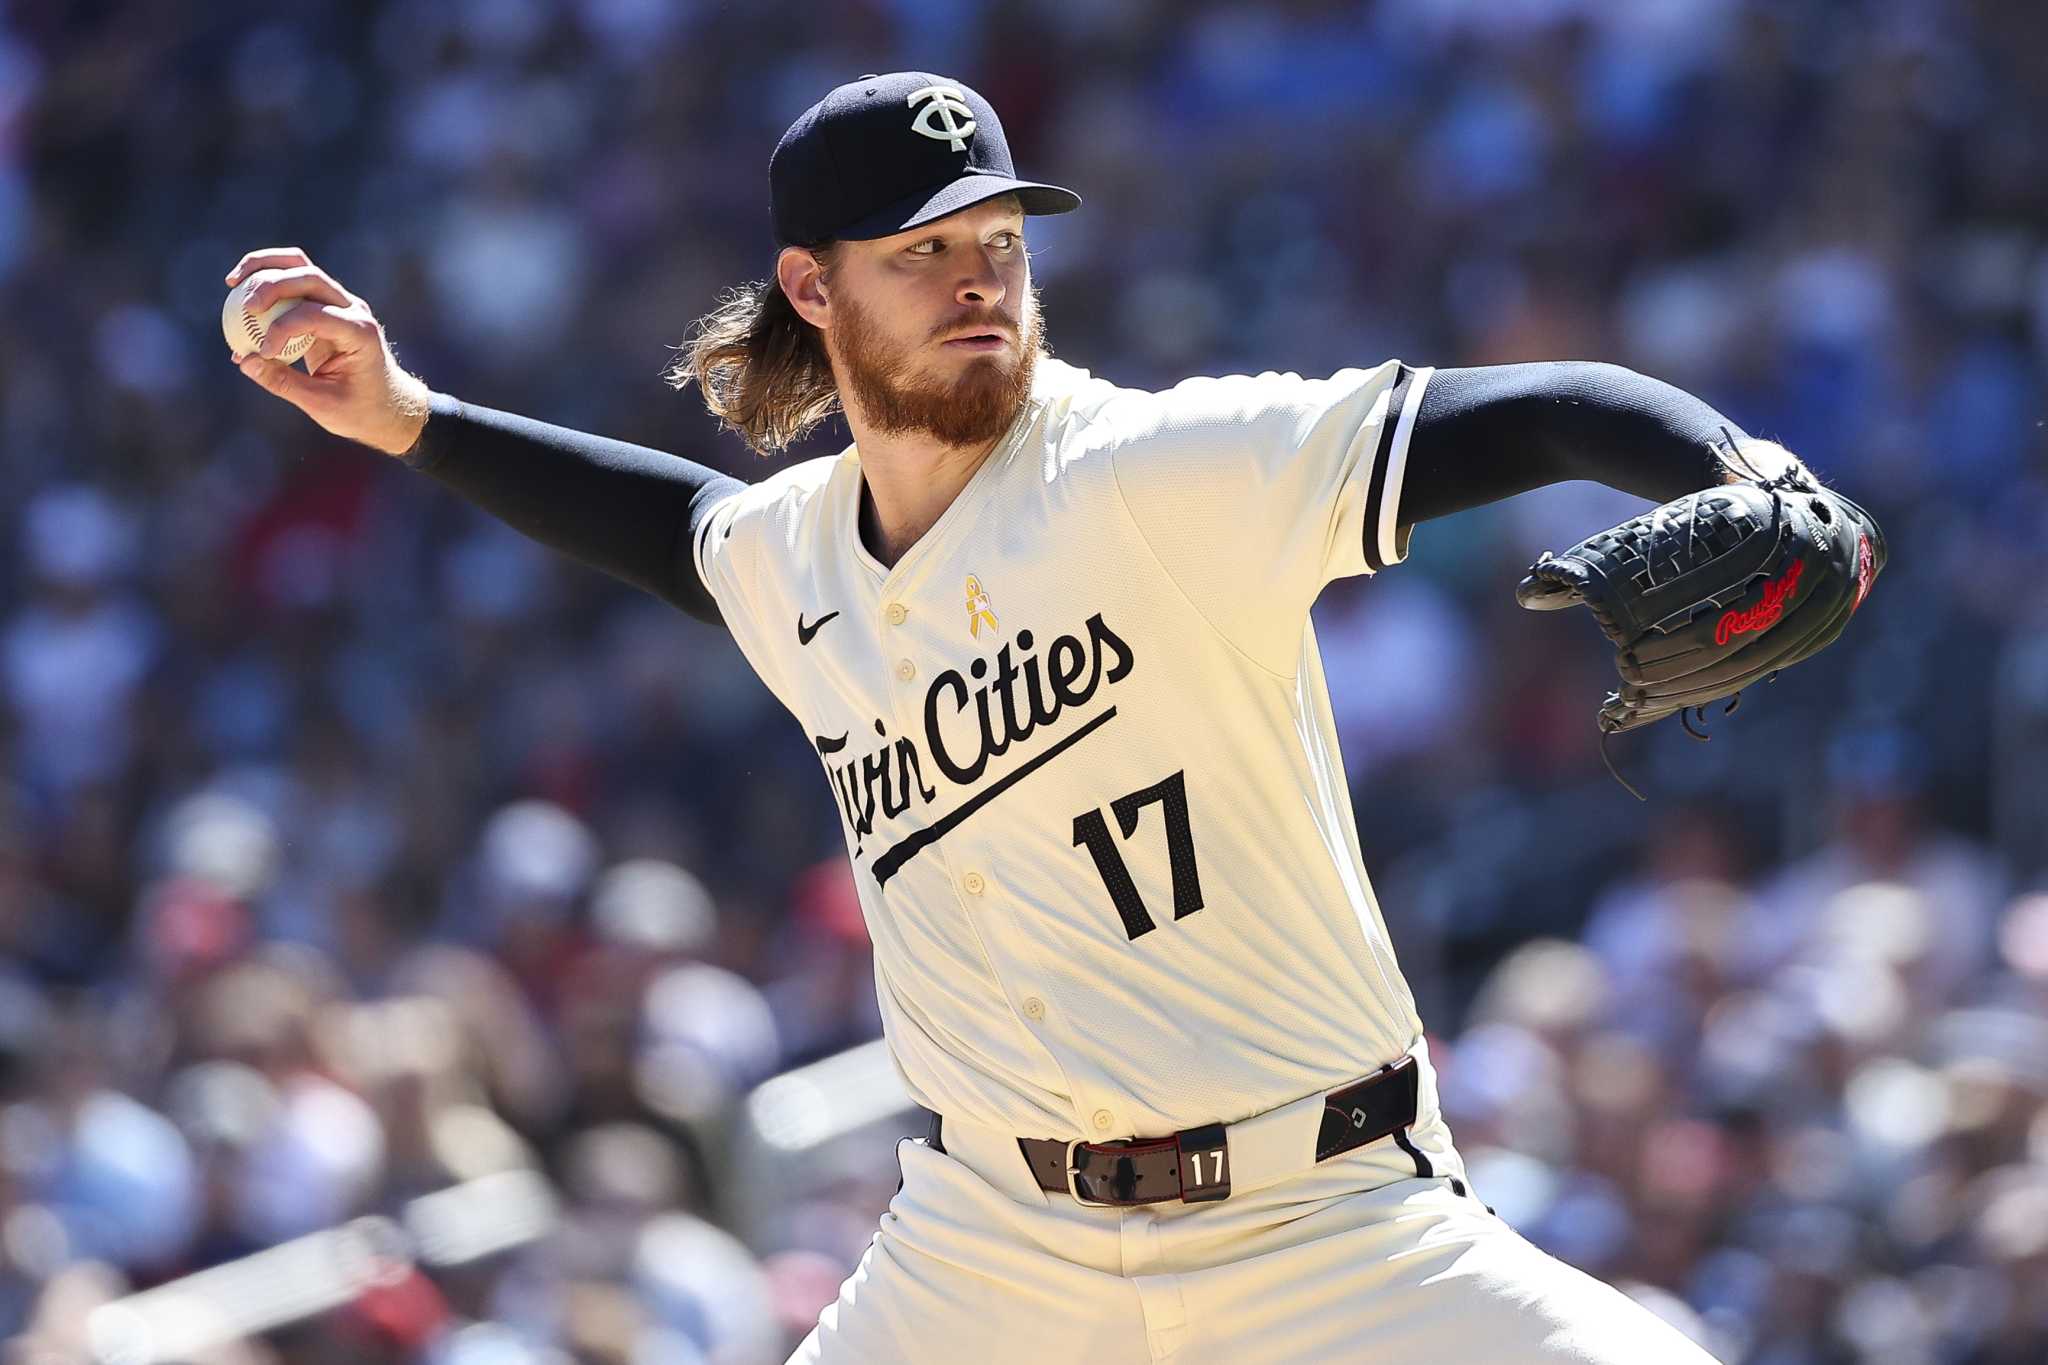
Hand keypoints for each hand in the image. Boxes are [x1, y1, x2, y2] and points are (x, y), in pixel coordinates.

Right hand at [224, 248, 430, 456]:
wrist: (388, 405)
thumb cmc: (361, 409)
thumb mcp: (323, 404)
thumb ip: (284, 382)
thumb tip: (244, 361)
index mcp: (360, 333)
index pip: (315, 315)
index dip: (282, 328)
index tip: (263, 353)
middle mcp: (353, 309)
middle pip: (309, 277)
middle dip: (271, 286)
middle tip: (244, 307)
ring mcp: (341, 303)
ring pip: (301, 267)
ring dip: (265, 268)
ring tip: (232, 282)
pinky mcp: (326, 305)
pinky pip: (294, 282)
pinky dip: (267, 279)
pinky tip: (239, 287)